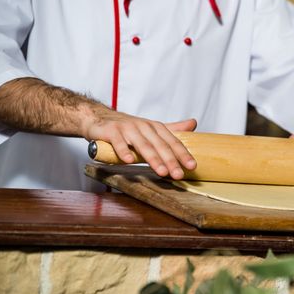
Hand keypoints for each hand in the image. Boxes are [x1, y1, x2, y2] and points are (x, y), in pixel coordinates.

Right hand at [81, 107, 196, 179]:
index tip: (192, 166)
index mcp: (155, 127)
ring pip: (143, 145)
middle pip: (160, 145)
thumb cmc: (128, 127)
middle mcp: (144, 126)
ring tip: (161, 171)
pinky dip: (124, 151)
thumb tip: (193, 123)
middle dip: (171, 160)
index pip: (172, 142)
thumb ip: (172, 129)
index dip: (183, 154)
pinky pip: (119, 142)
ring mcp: (128, 128)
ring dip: (153, 158)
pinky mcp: (112, 131)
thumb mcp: (152, 128)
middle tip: (178, 174)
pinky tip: (129, 160)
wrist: (99, 118)